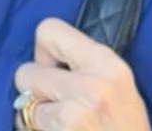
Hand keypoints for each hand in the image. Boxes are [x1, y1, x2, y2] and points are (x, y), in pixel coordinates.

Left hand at [13, 18, 150, 130]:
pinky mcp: (65, 130)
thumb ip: (85, 65)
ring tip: (61, 124)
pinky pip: (29, 125)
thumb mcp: (117, 86)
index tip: (55, 70)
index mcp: (107, 63)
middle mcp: (93, 84)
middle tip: (56, 103)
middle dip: (35, 89)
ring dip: (37, 116)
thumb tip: (44, 57)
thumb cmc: (126, 129)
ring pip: (25, 103)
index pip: (48, 30)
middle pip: (27, 70)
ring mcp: (76, 113)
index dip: (44, 52)